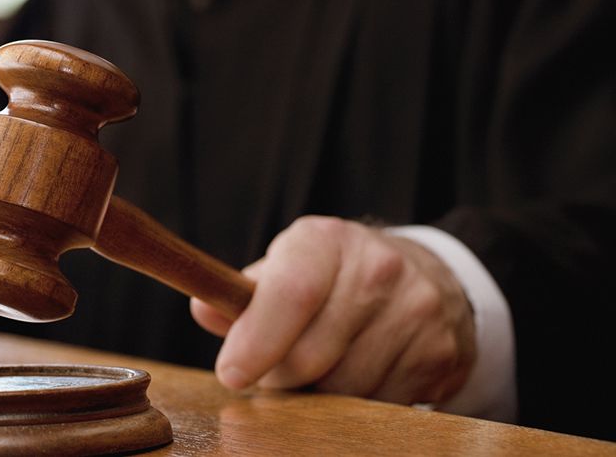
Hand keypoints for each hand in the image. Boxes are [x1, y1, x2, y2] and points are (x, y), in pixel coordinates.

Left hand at [191, 216, 475, 405]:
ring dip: (319, 394)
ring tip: (319, 370)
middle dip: (281, 376)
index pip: (290, 293)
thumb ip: (243, 294)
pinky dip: (358, 403)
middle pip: (311, 354)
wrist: (428, 279)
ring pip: (345, 387)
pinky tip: (358, 375)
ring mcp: (415, 310)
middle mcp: (376, 267)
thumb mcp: (288, 268)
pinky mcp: (439, 352)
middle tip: (275, 372)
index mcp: (325, 240)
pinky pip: (382, 403)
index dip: (256, 340)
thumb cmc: (334, 279)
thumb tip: (204, 309)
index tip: (231, 374)